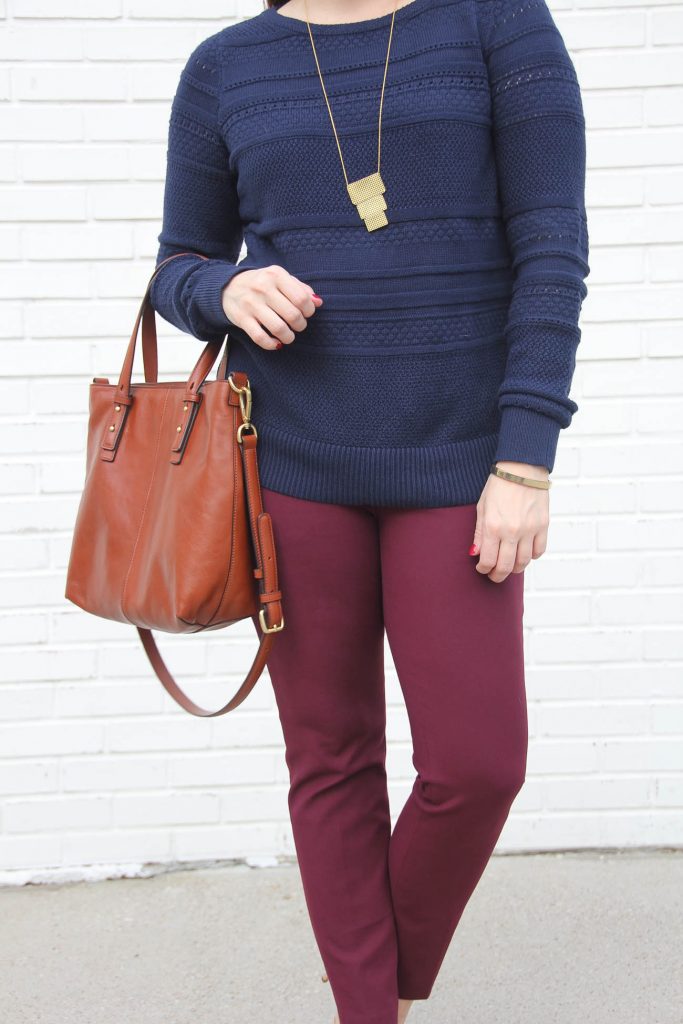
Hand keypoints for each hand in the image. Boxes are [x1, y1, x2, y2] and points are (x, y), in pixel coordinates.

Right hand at [221, 265, 322, 349]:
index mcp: (276, 275)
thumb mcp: (280, 278)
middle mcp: (263, 288)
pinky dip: (272, 344)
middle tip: (298, 325)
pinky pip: (260, 338)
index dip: (309, 310)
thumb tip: (318, 302)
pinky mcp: (242, 319)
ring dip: (289, 337)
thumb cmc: (261, 284)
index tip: (306, 313)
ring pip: (279, 328)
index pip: (301, 298)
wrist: (227, 287)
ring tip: (289, 335)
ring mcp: (251, 304)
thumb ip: (300, 288)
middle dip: (300, 325)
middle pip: (293, 315)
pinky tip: (276, 343)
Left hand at [470, 460, 549, 582]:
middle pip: (506, 566)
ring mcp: (530, 529)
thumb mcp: (482, 508)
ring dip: (515, 568)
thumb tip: (476, 554)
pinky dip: (532, 556)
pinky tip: (524, 553)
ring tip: (508, 566)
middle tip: (494, 576)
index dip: (484, 569)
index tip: (482, 568)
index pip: (489, 560)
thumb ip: (479, 534)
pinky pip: (539, 551)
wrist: (521, 468)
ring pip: (524, 562)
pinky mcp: (543, 525)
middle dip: (498, 575)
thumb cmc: (498, 486)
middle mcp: (512, 531)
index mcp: (494, 527)